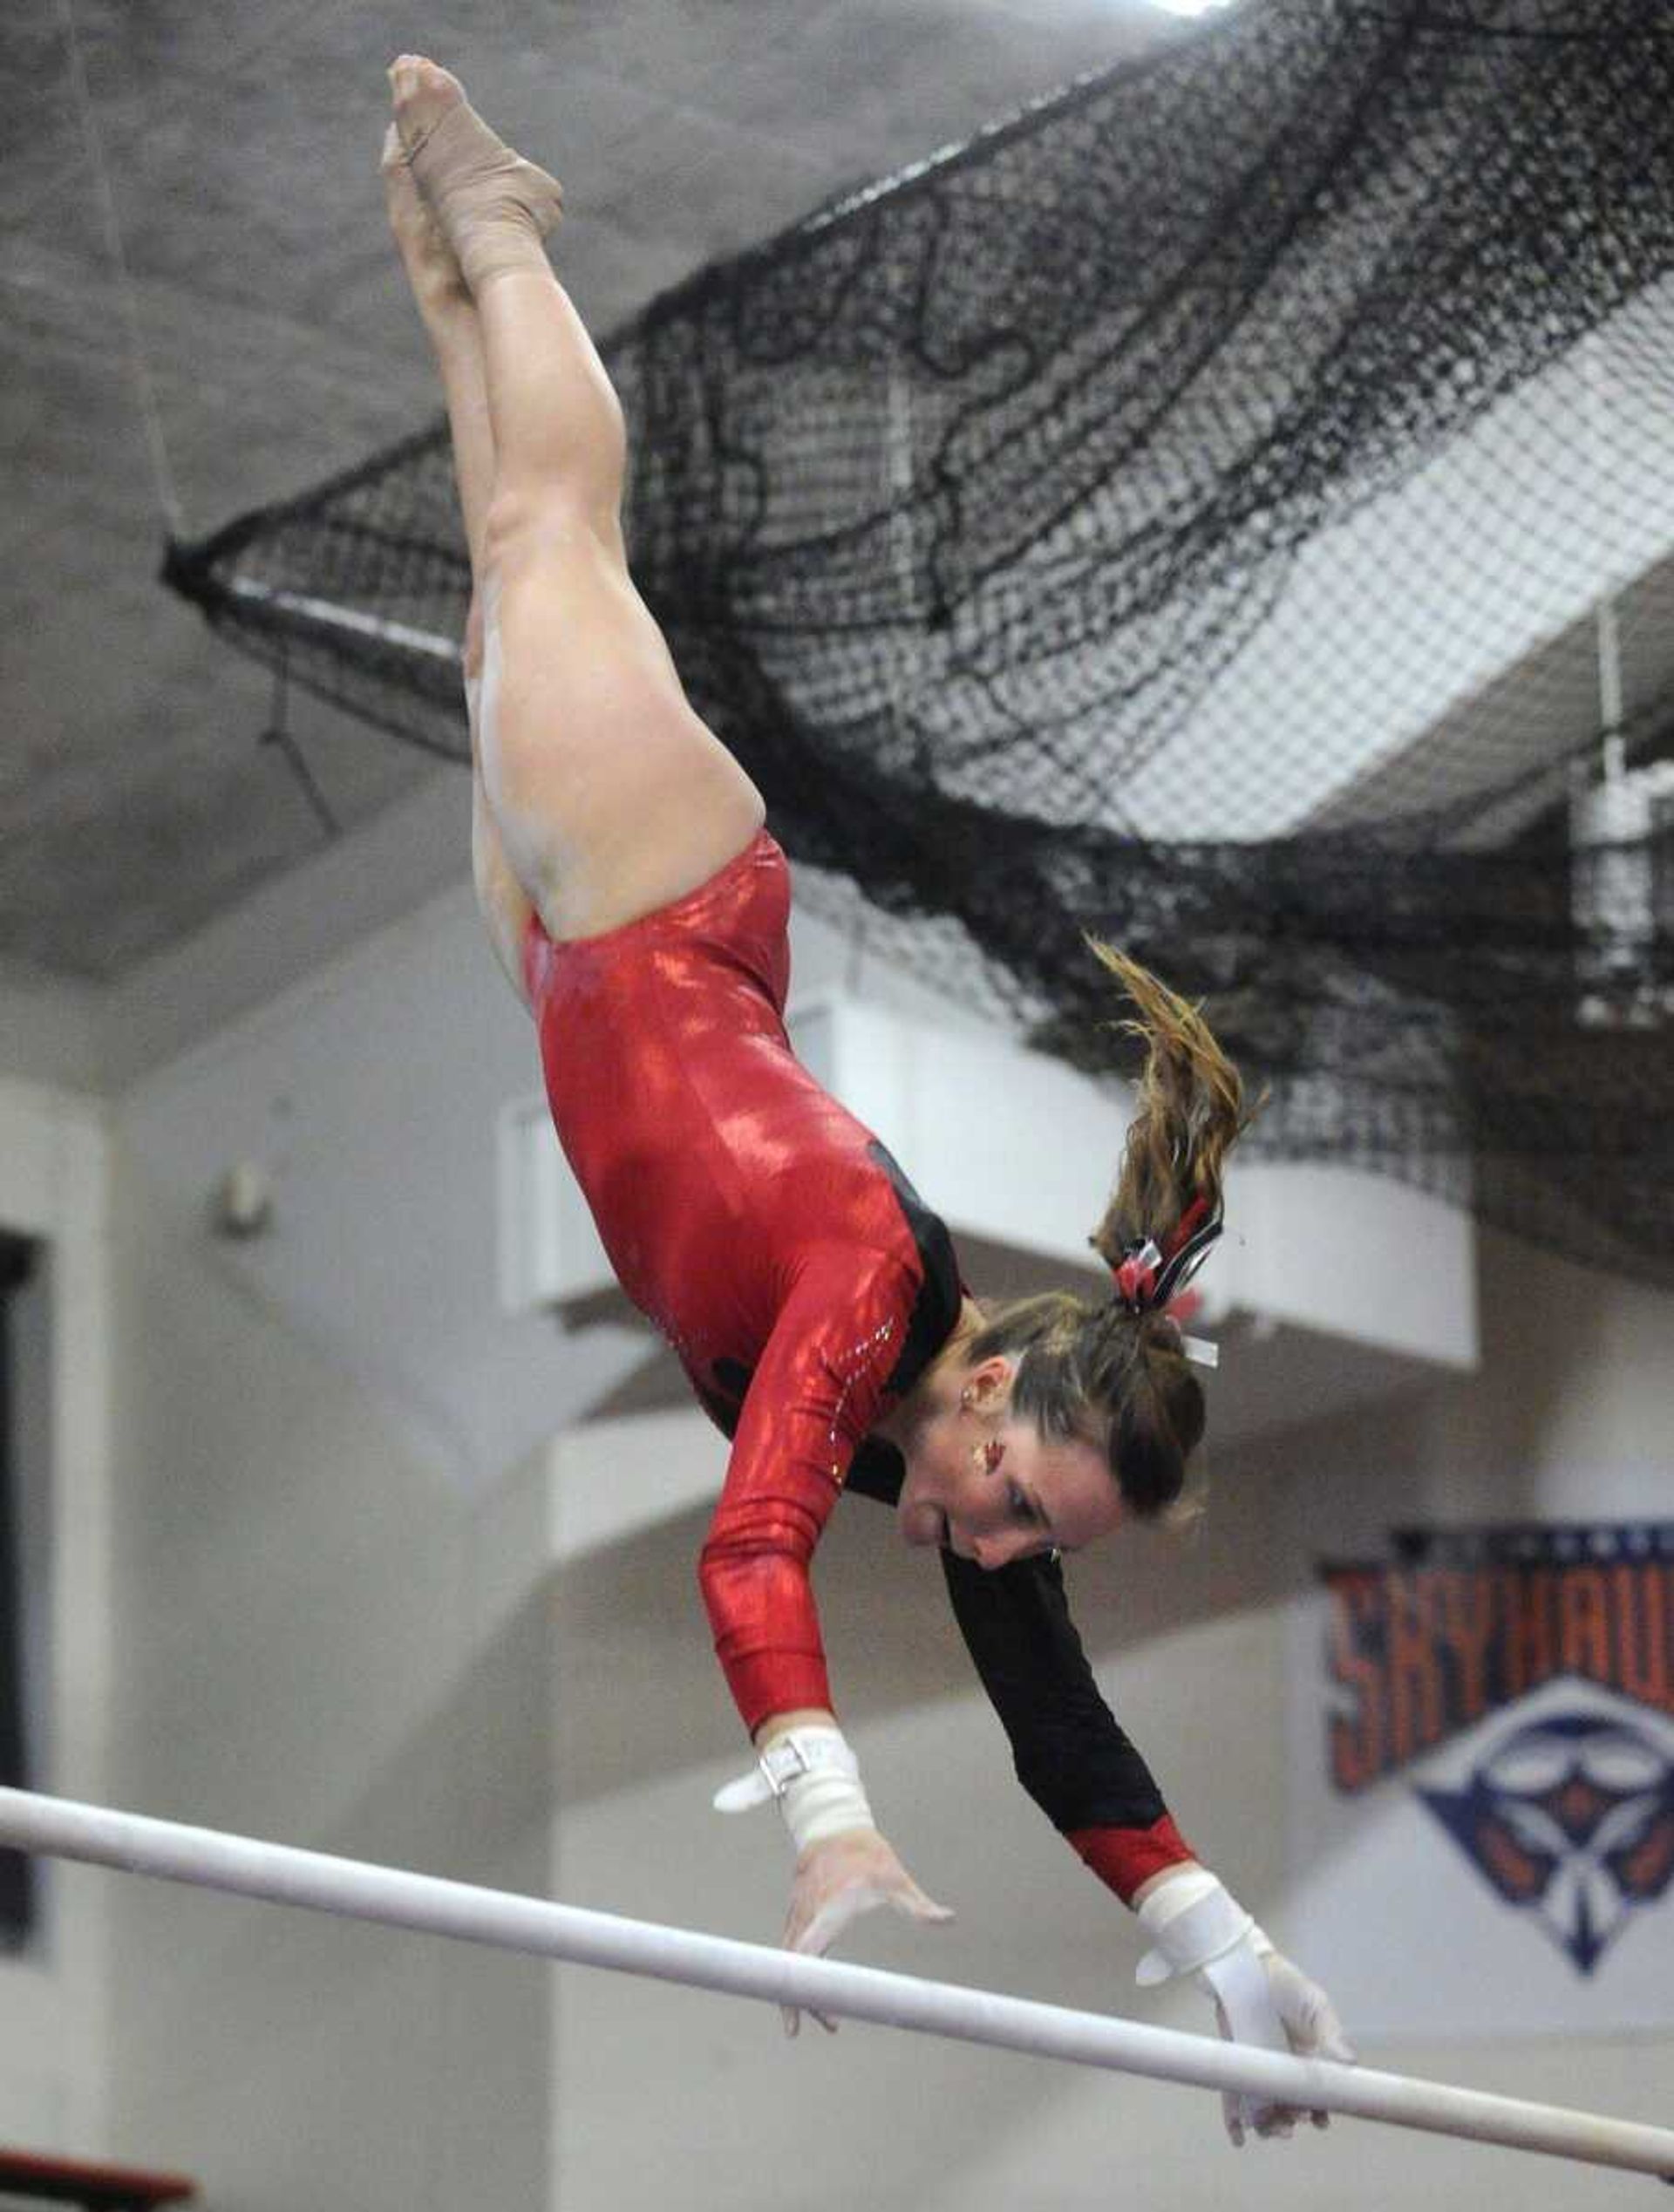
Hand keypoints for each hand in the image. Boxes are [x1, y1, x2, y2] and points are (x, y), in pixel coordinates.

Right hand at [779, 1827, 953, 2036]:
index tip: (818, 2015)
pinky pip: (788, 1951)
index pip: (809, 1954)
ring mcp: (798, 1915)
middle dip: (800, 2001)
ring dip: (796, 1991)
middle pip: (793, 1967)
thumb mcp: (896, 1879)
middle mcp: (808, 1915)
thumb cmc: (867, 1855)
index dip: (808, 1988)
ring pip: (786, 1961)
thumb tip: (949, 1919)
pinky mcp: (796, 1915)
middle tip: (820, 2028)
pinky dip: (793, 1974)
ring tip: (817, 2021)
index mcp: (831, 1909)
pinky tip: (806, 1993)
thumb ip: (918, 1905)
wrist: (834, 1826)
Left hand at [1212, 1950, 1356, 2147]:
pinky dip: (1235, 2122)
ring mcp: (1258, 2070)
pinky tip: (1239, 2139)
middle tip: (1293, 2122)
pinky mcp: (1234, 2067)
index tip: (1320, 2121)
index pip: (1316, 2096)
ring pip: (1264, 2110)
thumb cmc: (1286, 1985)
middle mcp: (1284, 2071)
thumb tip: (1349, 2061)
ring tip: (1273, 2129)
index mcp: (1309, 2060)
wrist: (1246, 1965)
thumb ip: (1332, 2033)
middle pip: (1289, 2108)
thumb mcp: (1315, 2006)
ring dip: (1269, 2125)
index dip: (1318, 2112)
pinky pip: (1233, 2100)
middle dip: (1293, 2121)